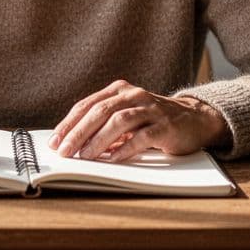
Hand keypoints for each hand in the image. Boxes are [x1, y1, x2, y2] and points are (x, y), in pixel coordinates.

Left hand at [50, 79, 229, 162]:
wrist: (194, 119)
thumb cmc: (153, 120)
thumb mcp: (126, 117)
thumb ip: (103, 126)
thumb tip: (74, 144)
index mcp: (119, 91)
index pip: (88, 104)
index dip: (69, 123)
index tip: (55, 141)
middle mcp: (134, 95)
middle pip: (100, 111)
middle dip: (79, 132)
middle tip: (64, 151)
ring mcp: (151, 109)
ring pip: (120, 121)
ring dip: (99, 140)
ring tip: (85, 156)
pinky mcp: (166, 125)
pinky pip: (143, 136)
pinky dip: (126, 148)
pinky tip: (114, 159)